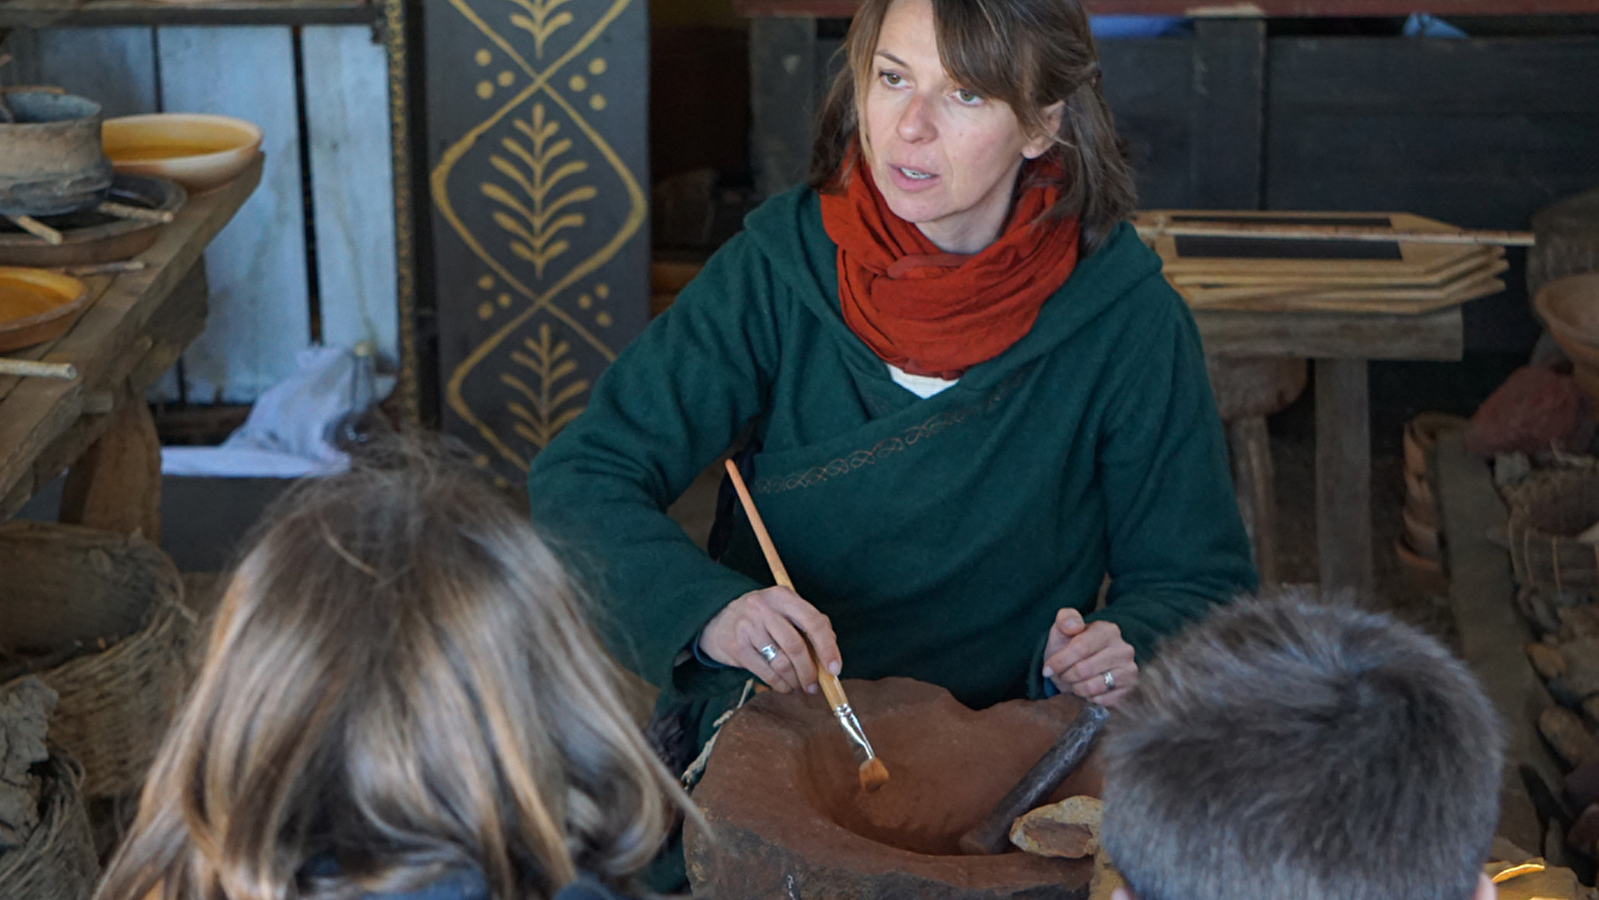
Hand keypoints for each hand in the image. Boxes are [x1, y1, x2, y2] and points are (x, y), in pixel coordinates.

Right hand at [698, 586, 840, 693]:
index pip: (813, 621)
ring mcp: (748, 626)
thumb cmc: (762, 618)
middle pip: (796, 645)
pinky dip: (780, 685)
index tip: (835, 669)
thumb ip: (809, 626)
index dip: (828, 647)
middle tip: (815, 685)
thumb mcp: (784, 610)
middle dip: (810, 671)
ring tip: (800, 686)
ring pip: (781, 662)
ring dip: (795, 680)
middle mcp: (764, 608)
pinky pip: (765, 672)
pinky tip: (785, 687)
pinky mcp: (737, 646)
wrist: (717, 619)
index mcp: (782, 596)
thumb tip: (830, 655)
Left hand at [1042, 608, 1136, 705]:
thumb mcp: (1063, 630)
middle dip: (1066, 675)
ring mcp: (1129, 669)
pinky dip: (1088, 697)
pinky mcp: (1129, 688)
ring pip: (1093, 686)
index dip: (1060, 661)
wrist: (1082, 665)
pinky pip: (1102, 700)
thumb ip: (1066, 619)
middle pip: (1084, 669)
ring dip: (1076, 688)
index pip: (1080, 648)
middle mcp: (1123, 649)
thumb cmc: (1070, 646)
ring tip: (1072, 682)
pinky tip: (1086, 690)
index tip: (1047, 669)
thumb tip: (1074, 626)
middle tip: (1061, 675)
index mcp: (1107, 630)